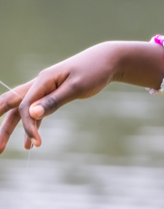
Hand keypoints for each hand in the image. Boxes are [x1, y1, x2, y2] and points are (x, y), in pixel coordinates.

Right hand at [0, 44, 125, 152]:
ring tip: (2, 148)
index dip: (28, 126)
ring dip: (10, 127)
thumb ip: (54, 100)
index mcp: (43, 80)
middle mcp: (39, 84)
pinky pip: (36, 112)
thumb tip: (32, 114)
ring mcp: (44, 89)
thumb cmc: (95, 71)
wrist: (108, 59)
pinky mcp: (52, 94)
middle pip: (11, 104)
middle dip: (0, 124)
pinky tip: (30, 144)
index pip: (26, 106)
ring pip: (21, 109)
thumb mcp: (77, 86)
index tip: (37, 143)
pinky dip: (31, 126)